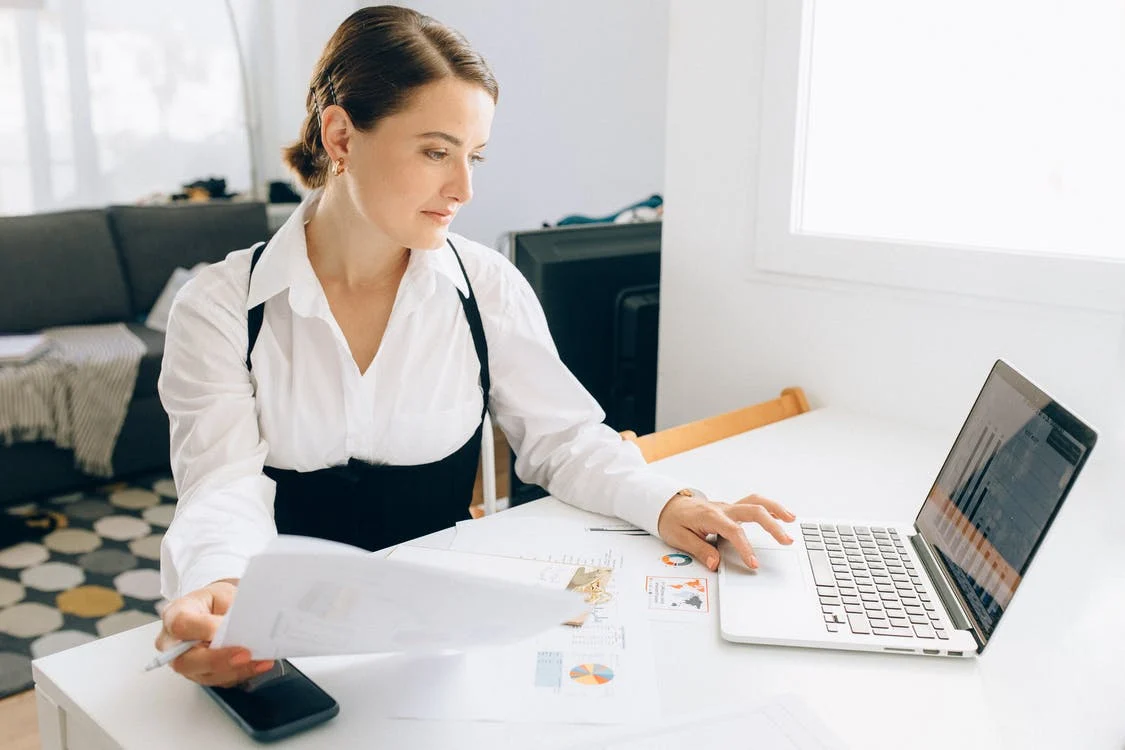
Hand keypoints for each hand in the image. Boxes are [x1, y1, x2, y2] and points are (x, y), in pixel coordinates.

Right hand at [155, 579, 273, 686]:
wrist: (215, 610)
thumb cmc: (215, 601)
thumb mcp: (222, 594)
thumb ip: (228, 610)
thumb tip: (242, 628)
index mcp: (175, 615)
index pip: (181, 625)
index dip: (203, 629)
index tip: (224, 628)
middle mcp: (174, 644)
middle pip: (187, 661)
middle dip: (219, 660)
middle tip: (245, 654)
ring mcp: (186, 663)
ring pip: (205, 675)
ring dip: (236, 670)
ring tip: (260, 660)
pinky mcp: (201, 675)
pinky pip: (219, 680)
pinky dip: (241, 673)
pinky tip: (258, 665)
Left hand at [657, 491, 795, 571]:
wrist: (666, 505)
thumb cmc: (672, 520)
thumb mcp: (679, 538)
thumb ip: (700, 550)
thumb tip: (715, 563)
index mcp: (710, 516)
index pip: (733, 532)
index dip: (746, 548)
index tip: (754, 563)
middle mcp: (723, 509)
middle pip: (753, 511)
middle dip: (772, 525)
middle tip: (786, 540)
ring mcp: (728, 507)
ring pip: (756, 502)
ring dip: (775, 510)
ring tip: (792, 520)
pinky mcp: (731, 509)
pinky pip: (753, 504)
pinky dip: (768, 508)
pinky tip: (780, 516)